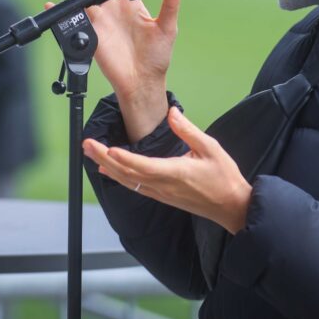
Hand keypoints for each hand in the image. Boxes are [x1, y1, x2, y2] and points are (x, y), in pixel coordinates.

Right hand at [51, 0, 185, 140]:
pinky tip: (51, 1)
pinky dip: (61, 10)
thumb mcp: (167, 27)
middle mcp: (114, 9)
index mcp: (131, 4)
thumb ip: (170, 4)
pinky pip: (73, 19)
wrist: (141, 80)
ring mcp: (100, 20)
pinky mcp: (91, 34)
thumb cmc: (157, 57)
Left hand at [82, 107, 251, 234]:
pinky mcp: (160, 196)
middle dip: (104, 158)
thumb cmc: (223, 177)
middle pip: (127, 173)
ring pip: (127, 181)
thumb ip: (188, 130)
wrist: (231, 206)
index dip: (124, 158)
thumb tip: (171, 112)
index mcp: (174, 172)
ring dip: (107, 167)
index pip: (143, 165)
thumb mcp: (210, 148)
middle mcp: (162, 186)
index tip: (108, 148)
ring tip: (90, 153)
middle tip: (87, 144)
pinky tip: (107, 170)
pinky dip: (117, 177)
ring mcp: (160, 193)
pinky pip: (133, 186)